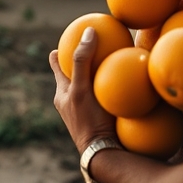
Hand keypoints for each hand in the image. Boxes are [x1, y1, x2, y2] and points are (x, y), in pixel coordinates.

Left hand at [49, 26, 118, 153]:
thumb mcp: (81, 88)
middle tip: (93, 46)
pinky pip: (105, 98)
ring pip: (90, 86)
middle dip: (81, 62)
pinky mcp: (101, 118)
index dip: (57, 52)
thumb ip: (82, 61)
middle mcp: (73, 101)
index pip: (56, 65)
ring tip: (112, 62)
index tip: (63, 41)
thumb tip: (88, 31)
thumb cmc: (87, 121)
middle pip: (75, 75)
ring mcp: (86, 110)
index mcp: (63, 93)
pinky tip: (125, 83)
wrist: (103, 152)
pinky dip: (111, 89)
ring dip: (98, 75)